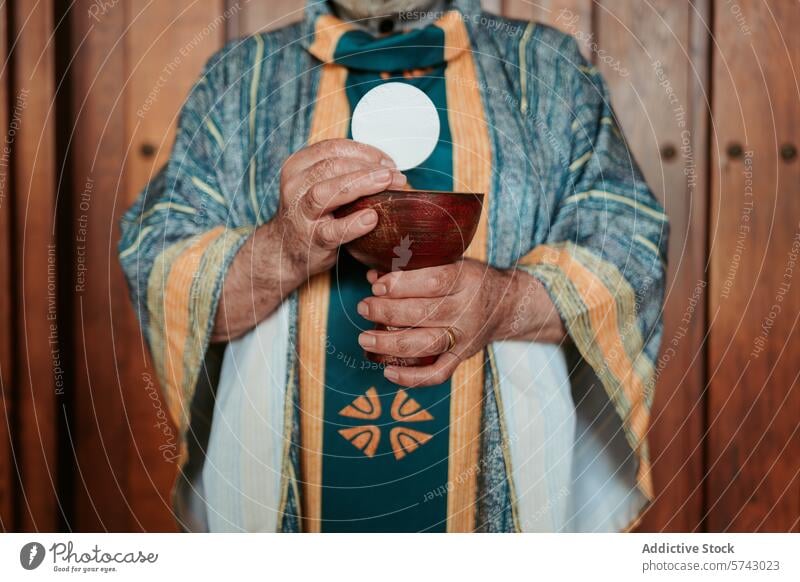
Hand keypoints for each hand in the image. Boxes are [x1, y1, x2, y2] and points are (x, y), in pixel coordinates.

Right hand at [212, 139, 404, 341]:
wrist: (285, 251)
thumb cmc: (311, 215)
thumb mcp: (319, 185)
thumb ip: (344, 173)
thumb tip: (388, 168)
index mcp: (298, 166)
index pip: (333, 148)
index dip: (365, 151)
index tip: (387, 162)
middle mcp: (295, 186)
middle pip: (333, 166)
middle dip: (369, 167)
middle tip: (395, 175)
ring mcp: (300, 213)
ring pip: (329, 192)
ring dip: (363, 184)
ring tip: (388, 184)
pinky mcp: (311, 239)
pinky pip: (333, 230)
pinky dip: (354, 223)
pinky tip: (372, 219)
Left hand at [356, 260, 515, 386]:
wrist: (504, 305)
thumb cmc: (468, 280)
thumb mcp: (450, 262)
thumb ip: (414, 269)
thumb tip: (373, 278)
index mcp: (465, 279)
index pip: (433, 282)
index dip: (401, 285)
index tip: (376, 286)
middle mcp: (466, 310)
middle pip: (424, 313)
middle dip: (387, 312)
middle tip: (363, 308)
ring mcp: (465, 337)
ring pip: (426, 344)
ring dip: (391, 343)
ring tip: (365, 338)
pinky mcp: (462, 357)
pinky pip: (438, 373)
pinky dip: (412, 377)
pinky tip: (388, 372)